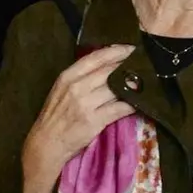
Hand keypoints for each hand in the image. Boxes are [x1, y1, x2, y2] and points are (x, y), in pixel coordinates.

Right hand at [20, 44, 135, 192]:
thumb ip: (83, 76)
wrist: (46, 143)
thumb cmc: (56, 115)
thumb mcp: (63, 89)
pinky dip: (133, 104)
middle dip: (130, 66)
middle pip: (110, 70)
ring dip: (134, 85)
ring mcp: (86, 104)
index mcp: (68, 76)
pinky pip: (120, 108)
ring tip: (145, 82)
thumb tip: (110, 63)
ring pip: (117, 87)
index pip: (97, 57)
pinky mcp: (95, 120)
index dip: (118, 51)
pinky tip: (140, 102)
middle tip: (145, 65)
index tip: (133, 49)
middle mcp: (77, 87)